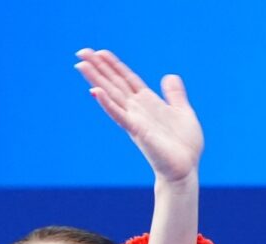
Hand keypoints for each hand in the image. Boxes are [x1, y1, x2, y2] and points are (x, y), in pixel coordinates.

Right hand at [76, 49, 202, 184]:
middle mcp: (137, 110)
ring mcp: (135, 120)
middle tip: (80, 51)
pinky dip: (107, 104)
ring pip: (111, 95)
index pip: (127, 79)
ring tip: (81, 65)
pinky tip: (94, 92)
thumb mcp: (183, 112)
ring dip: (96, 80)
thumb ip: (175, 94)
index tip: (99, 51)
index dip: (114, 65)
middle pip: (114, 83)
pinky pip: (119, 115)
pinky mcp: (138, 132)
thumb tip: (169, 76)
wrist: (185, 170)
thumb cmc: (184, 146)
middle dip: (98, 67)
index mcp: (148, 103)